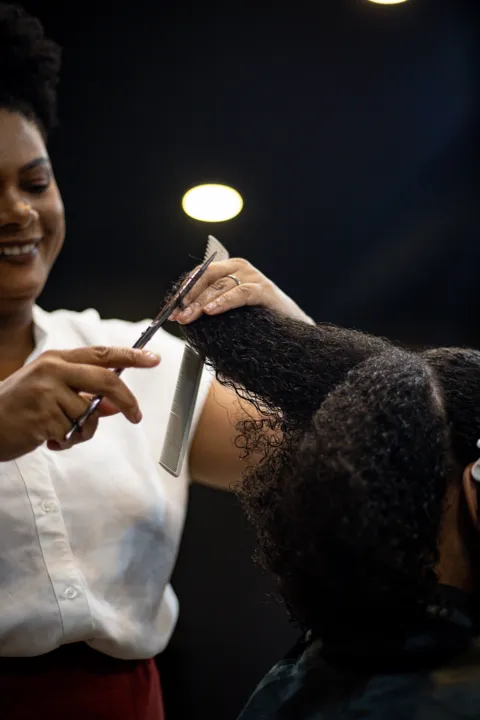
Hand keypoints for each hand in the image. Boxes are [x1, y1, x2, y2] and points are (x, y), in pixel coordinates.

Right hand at [0, 346, 159, 461]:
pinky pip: (73, 434)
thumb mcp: (51, 394)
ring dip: (81, 432)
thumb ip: (83, 394)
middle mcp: (53, 370)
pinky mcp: (44, 417)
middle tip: (136, 416)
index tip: (154, 359)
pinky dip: (65, 443)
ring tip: (56, 431)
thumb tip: (115, 405)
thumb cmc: (19, 409)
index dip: (130, 356)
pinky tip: (46, 439)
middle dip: (127, 401)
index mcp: (56, 360)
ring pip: (89, 415)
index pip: (101, 354)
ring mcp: (47, 393)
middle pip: (106, 381)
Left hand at [171, 258, 313, 324]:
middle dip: (189, 297)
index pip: (199, 275)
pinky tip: (211, 311)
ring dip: (201, 302)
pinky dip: (224, 301)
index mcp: (230, 271)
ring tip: (190, 317)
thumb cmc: (259, 323)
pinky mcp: (265, 291)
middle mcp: (241, 269)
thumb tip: (181, 316)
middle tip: (178, 315)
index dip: (183, 291)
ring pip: (220, 285)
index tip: (170, 308)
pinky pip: (240, 293)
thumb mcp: (229, 314)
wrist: (292, 332)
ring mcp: (254, 278)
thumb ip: (208, 310)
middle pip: (207, 277)